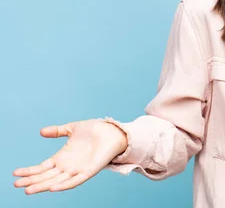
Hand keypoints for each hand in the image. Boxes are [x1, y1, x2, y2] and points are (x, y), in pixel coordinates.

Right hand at [13, 119, 127, 193]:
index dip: (29, 171)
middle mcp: (68, 166)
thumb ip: (58, 131)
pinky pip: (75, 181)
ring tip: (28, 190)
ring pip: (56, 181)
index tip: (15, 174)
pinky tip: (52, 188)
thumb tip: (41, 132)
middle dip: (31, 181)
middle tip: (16, 185)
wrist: (113, 131)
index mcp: (63, 157)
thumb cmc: (96, 130)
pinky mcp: (89, 171)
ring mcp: (78, 169)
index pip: (42, 167)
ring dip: (42, 186)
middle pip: (46, 176)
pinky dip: (64, 185)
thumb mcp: (73, 129)